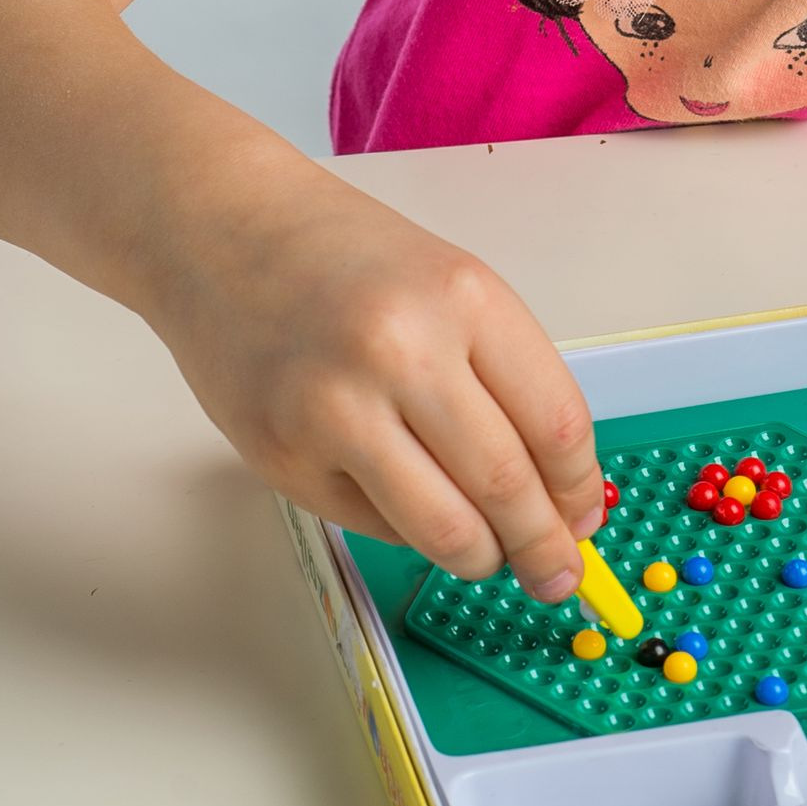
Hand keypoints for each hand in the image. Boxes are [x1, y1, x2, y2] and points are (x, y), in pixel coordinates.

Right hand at [139, 156, 604, 595]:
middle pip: (508, 488)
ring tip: (490, 555)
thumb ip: (505, 380)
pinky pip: (377, 527)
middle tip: (555, 573)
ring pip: (447, 530)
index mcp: (464, 298)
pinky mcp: (284, 459)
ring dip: (483, 558)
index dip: (579, 490)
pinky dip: (410, 533)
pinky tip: (411, 504)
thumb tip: (558, 494)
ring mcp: (336, 411)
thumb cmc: (341, 258)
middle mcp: (402, 352)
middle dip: (544, 548)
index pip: (556, 425)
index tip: (585, 517)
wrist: (221, 232)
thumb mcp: (449, 287)